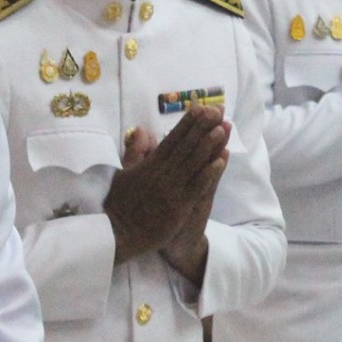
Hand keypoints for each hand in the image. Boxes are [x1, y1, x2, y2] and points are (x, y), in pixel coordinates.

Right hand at [104, 105, 227, 264]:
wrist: (118, 233)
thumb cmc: (120, 205)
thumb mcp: (123, 173)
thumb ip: (134, 152)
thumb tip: (140, 130)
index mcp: (150, 164)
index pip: (172, 138)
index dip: (188, 123)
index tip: (201, 108)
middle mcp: (163, 173)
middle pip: (186, 145)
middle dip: (203, 127)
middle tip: (218, 110)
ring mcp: (172, 189)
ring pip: (194, 162)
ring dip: (209, 144)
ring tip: (223, 128)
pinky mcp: (179, 207)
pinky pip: (197, 187)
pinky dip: (209, 173)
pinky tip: (221, 161)